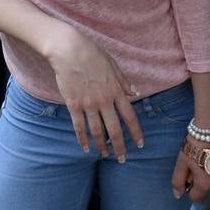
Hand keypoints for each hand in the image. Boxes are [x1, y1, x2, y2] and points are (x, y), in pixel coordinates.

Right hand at [45, 27, 142, 159]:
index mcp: (116, 91)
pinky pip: (79, 126)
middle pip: (115, 130)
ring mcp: (88, 104)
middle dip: (120, 146)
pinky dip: (82, 139)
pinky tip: (85, 148)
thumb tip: (136, 93)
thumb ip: (124, 82)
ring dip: (102, 146)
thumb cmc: (92, 54)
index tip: (140, 144)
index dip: (136, 132)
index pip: (130, 117)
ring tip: (106, 155)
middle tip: (122, 158)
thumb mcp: (113, 65)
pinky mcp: (73, 105)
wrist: (69, 50)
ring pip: (97, 131)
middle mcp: (104, 101)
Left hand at [169, 135, 209, 201]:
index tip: (187, 172)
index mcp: (206, 184)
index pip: (195, 197)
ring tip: (204, 154)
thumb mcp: (182, 162)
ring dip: (208, 170)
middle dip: (199, 178)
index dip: (188, 187)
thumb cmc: (195, 145)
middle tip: (195, 160)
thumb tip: (177, 195)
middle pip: (206, 186)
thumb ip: (178, 180)